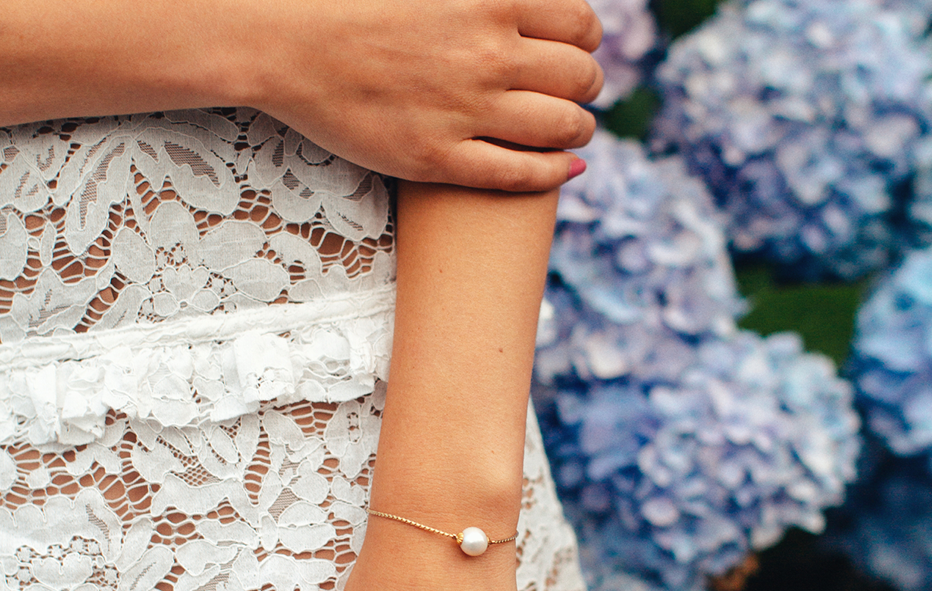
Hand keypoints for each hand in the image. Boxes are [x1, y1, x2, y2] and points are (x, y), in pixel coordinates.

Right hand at [252, 0, 603, 189]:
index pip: (579, 22)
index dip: (587, 39)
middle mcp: (487, 54)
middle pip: (579, 78)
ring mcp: (466, 111)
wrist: (286, 43)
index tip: (578, 48)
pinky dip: (556, 172)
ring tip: (574, 130)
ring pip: (562, 128)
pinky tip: (566, 168)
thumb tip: (523, 4)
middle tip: (578, 92)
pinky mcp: (441, 159)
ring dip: (579, 130)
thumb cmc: (353, 1)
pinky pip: (522, 174)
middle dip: (587, 86)